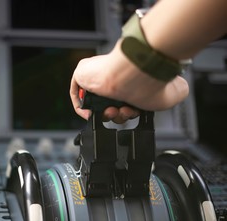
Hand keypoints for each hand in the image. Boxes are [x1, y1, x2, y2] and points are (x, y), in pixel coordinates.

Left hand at [69, 40, 188, 122]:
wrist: (136, 71)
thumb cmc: (152, 79)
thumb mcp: (174, 91)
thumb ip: (176, 92)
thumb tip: (179, 91)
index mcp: (132, 79)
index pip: (125, 98)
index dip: (128, 110)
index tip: (133, 113)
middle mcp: (114, 77)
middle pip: (110, 103)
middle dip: (118, 115)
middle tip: (123, 114)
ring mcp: (98, 75)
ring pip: (96, 102)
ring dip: (104, 114)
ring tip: (113, 113)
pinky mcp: (83, 73)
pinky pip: (77, 93)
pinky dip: (82, 107)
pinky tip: (91, 113)